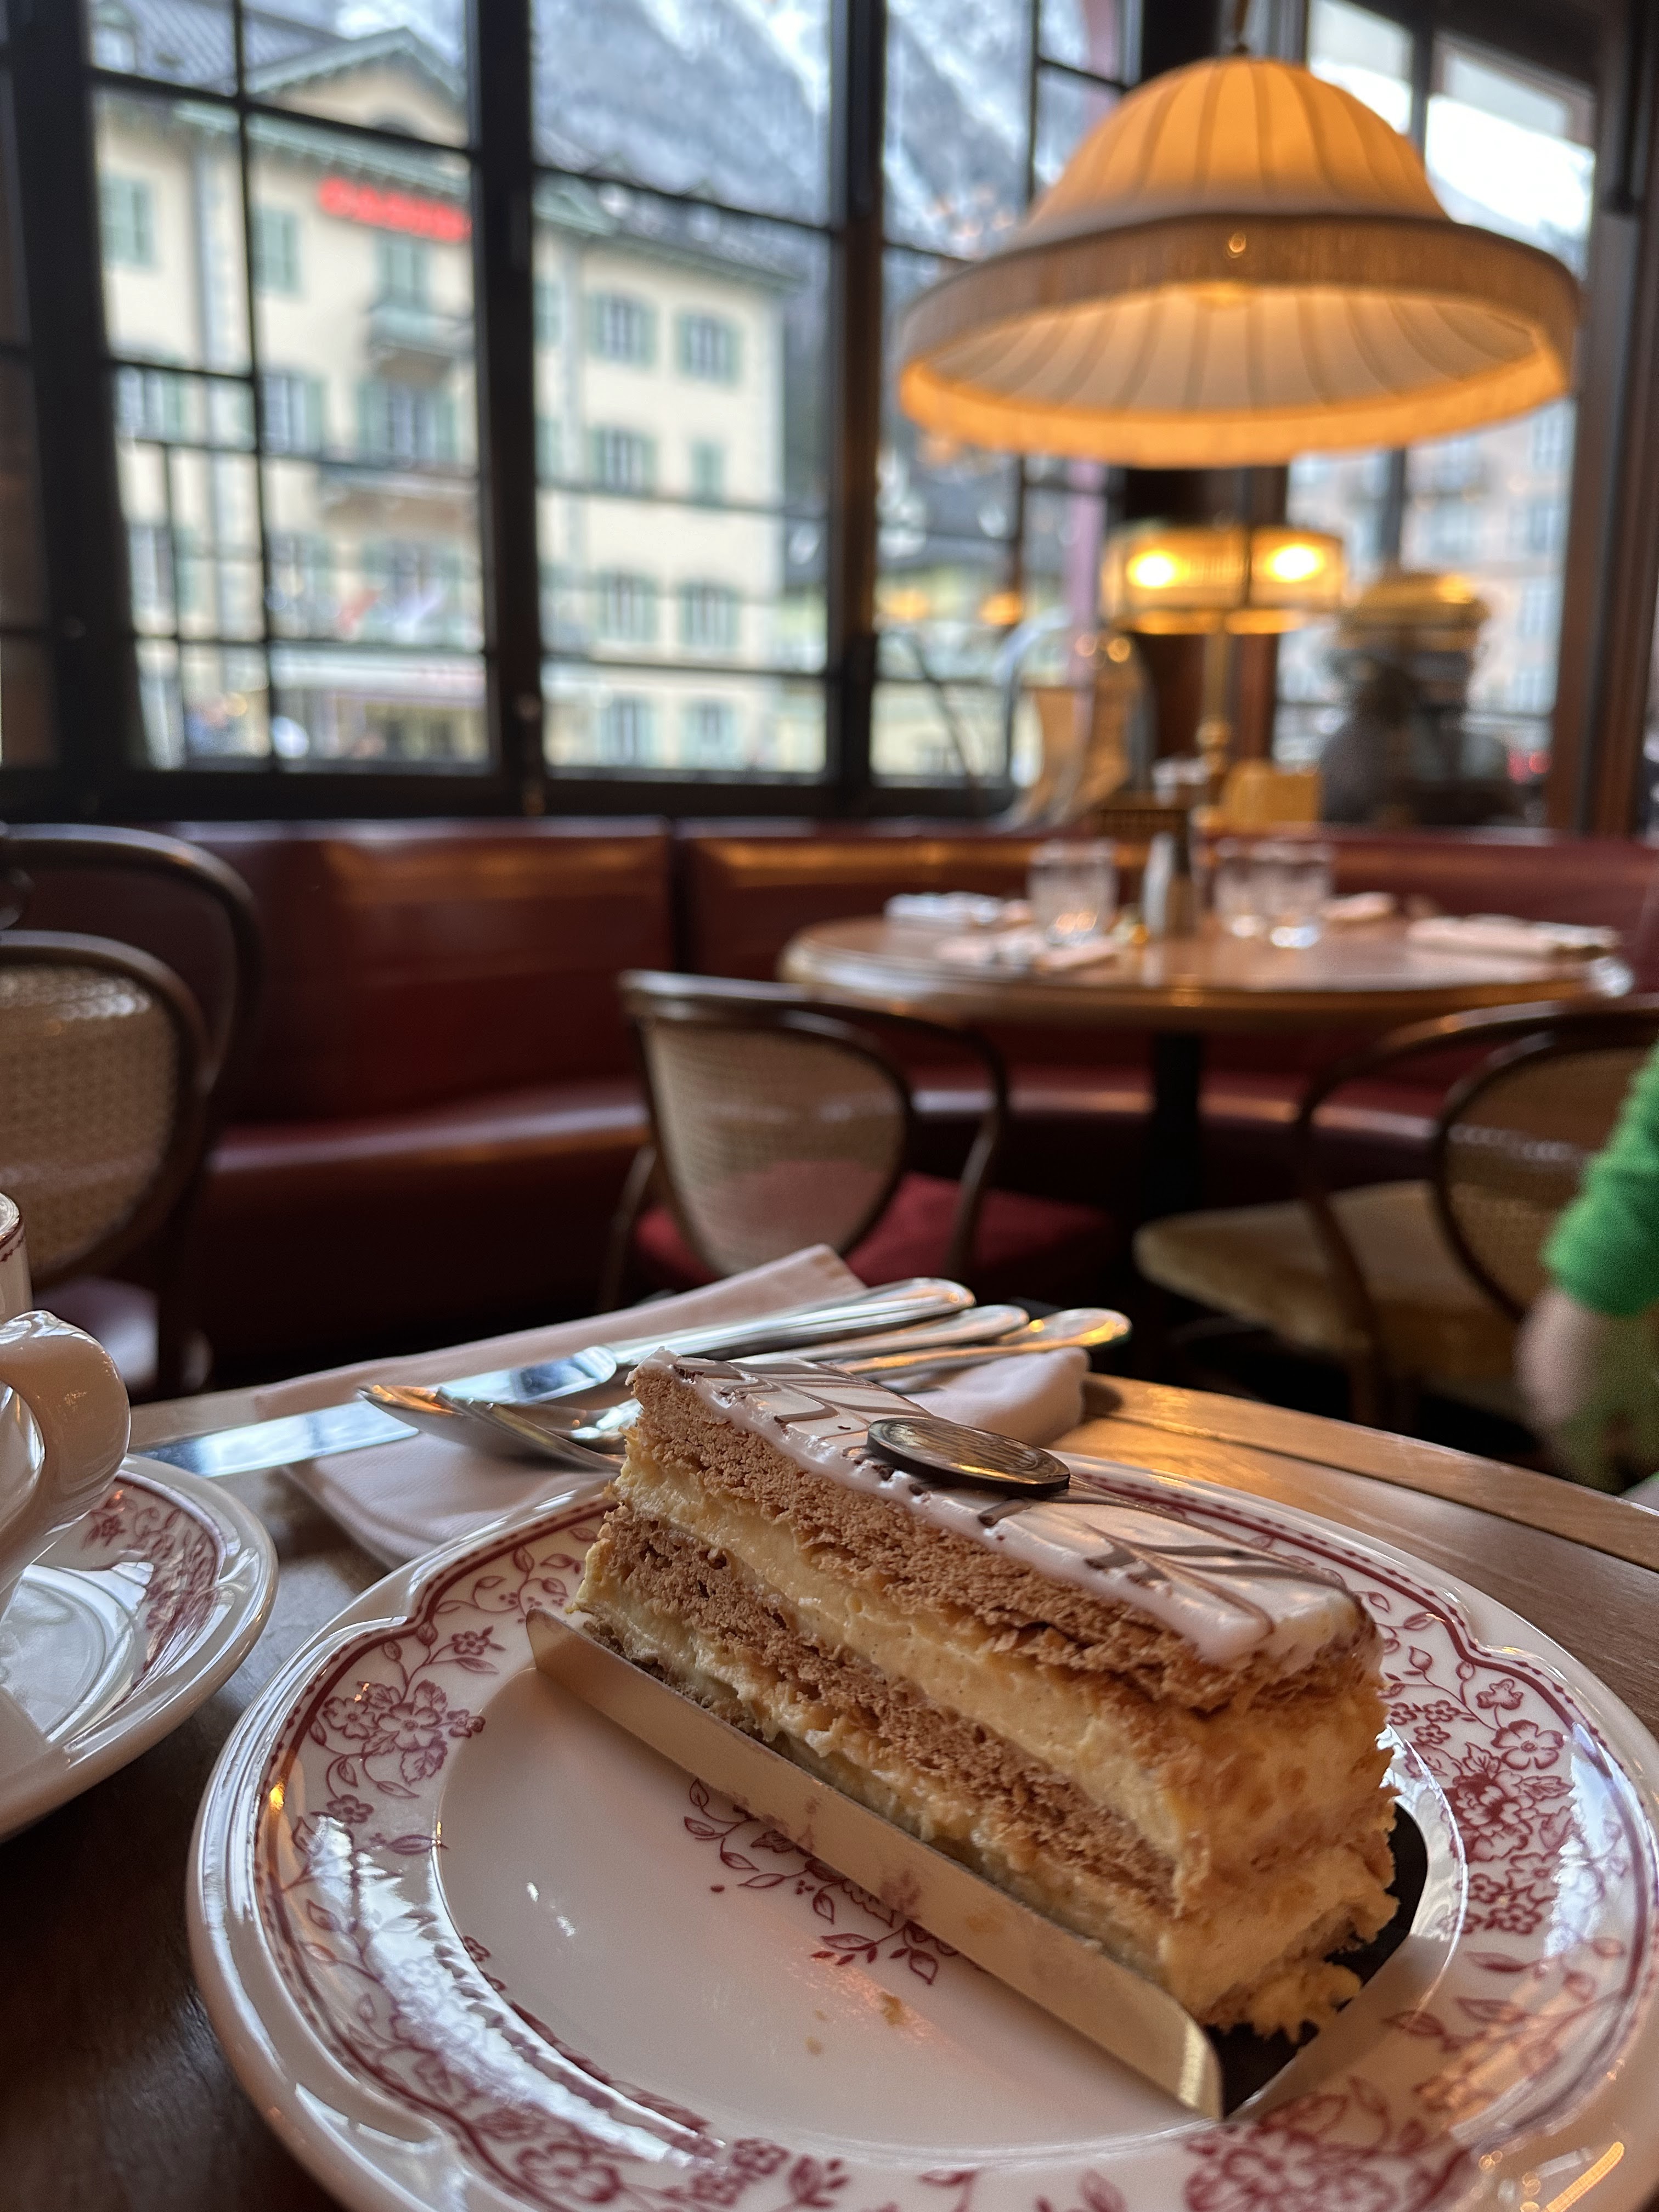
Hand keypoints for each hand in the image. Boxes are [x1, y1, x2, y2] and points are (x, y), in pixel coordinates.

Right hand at [1517, 1287, 1658, 1490]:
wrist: (1595, 1294)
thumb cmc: (1622, 1351)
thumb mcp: (1644, 1401)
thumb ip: (1644, 1440)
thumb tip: (1646, 1465)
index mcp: (1569, 1428)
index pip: (1588, 1470)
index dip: (1608, 1479)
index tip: (1622, 1483)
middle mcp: (1542, 1409)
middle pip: (1567, 1441)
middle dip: (1592, 1443)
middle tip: (1621, 1432)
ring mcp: (1531, 1380)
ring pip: (1555, 1410)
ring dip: (1578, 1413)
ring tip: (1607, 1396)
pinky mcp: (1529, 1353)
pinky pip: (1547, 1383)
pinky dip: (1567, 1387)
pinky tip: (1590, 1370)